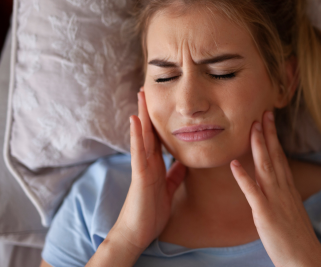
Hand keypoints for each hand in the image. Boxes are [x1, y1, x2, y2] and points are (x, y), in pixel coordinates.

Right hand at [111, 88, 186, 254]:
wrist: (138, 232)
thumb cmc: (151, 212)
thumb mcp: (168, 189)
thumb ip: (174, 175)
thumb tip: (184, 162)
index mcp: (155, 165)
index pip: (158, 138)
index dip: (160, 121)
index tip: (163, 103)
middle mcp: (147, 162)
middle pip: (149, 132)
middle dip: (149, 111)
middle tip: (148, 89)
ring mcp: (142, 167)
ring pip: (142, 137)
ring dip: (142, 115)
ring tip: (141, 95)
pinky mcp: (139, 176)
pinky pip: (139, 153)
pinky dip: (137, 136)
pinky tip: (136, 120)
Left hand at [230, 111, 320, 266]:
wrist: (304, 259)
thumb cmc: (296, 238)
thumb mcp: (291, 211)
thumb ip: (283, 196)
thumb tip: (277, 186)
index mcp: (288, 189)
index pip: (281, 157)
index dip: (274, 138)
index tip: (269, 121)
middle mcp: (283, 190)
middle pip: (275, 156)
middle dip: (268, 133)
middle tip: (262, 112)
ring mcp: (275, 200)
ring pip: (265, 167)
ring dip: (258, 146)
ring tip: (251, 127)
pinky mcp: (265, 214)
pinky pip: (252, 192)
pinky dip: (243, 177)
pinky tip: (233, 164)